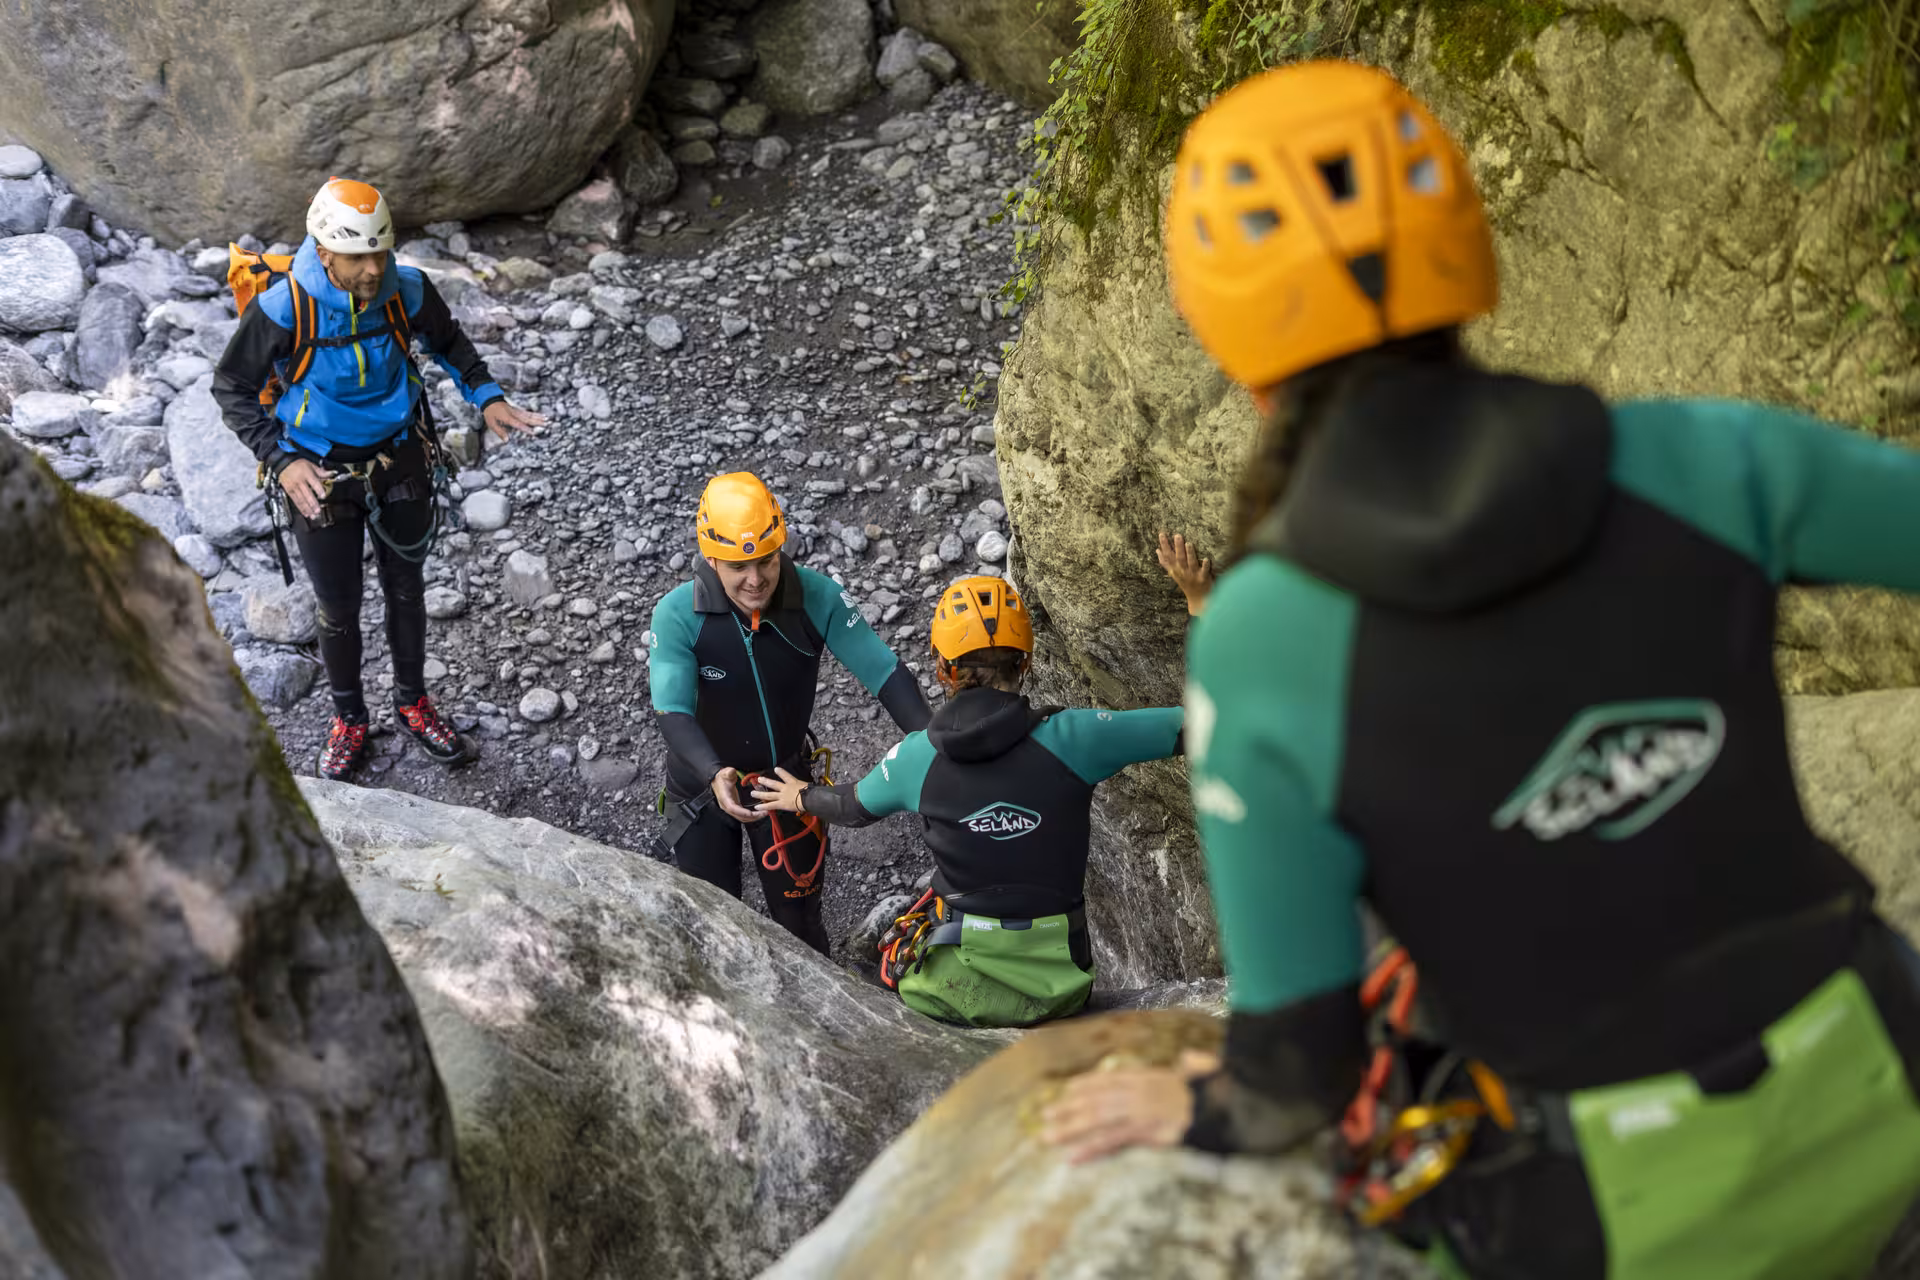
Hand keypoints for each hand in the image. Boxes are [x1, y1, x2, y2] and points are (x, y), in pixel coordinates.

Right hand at [278, 458, 331, 520]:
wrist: (282, 463)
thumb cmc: (297, 464)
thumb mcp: (310, 464)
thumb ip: (321, 471)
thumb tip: (332, 474)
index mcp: (306, 474)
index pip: (314, 482)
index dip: (319, 490)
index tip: (323, 496)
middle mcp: (299, 481)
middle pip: (307, 493)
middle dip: (313, 503)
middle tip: (318, 510)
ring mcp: (293, 487)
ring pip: (301, 499)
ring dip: (307, 508)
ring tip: (313, 515)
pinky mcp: (288, 491)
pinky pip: (295, 501)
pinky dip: (301, 508)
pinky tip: (305, 513)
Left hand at [483, 399, 547, 442]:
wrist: (490, 399)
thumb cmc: (490, 412)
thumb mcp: (491, 423)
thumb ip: (500, 432)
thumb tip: (507, 440)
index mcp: (508, 418)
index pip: (519, 424)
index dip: (526, 429)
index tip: (534, 433)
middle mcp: (514, 414)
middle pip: (527, 418)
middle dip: (537, 422)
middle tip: (546, 424)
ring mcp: (517, 411)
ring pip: (529, 415)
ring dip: (538, 417)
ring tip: (547, 419)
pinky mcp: (518, 409)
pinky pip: (528, 412)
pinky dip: (535, 414)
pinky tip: (541, 415)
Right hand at [710, 767, 763, 822]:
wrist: (717, 780)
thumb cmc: (721, 778)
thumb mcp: (726, 773)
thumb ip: (729, 772)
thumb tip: (732, 771)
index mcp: (725, 798)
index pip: (733, 808)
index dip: (742, 812)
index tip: (752, 813)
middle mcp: (727, 806)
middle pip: (739, 816)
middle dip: (752, 816)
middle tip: (764, 813)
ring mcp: (731, 808)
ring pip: (742, 817)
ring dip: (753, 817)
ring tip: (764, 813)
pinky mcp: (734, 807)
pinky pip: (743, 815)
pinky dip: (751, 815)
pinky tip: (758, 813)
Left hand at [750, 766, 809, 813]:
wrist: (809, 798)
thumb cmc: (812, 792)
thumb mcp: (811, 786)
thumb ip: (809, 787)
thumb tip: (817, 786)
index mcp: (794, 783)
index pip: (786, 776)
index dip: (781, 772)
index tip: (776, 769)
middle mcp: (786, 788)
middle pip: (774, 784)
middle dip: (766, 781)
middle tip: (759, 779)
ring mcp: (782, 796)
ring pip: (769, 794)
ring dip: (760, 794)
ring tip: (752, 793)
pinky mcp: (781, 804)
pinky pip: (770, 805)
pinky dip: (763, 806)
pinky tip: (756, 807)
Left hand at [1041, 1048, 1220, 1164]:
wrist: (1228, 1106)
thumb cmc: (1218, 1092)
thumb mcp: (1203, 1074)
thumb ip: (1192, 1067)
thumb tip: (1192, 1057)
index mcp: (1149, 1076)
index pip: (1110, 1079)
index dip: (1087, 1084)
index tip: (1068, 1090)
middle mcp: (1139, 1089)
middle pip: (1096, 1098)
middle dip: (1068, 1107)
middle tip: (1045, 1114)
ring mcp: (1140, 1110)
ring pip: (1097, 1118)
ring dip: (1070, 1128)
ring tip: (1047, 1137)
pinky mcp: (1144, 1131)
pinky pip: (1112, 1141)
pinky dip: (1090, 1149)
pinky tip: (1073, 1157)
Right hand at [1157, 532, 1213, 615]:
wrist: (1198, 599)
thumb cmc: (1186, 583)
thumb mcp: (1174, 573)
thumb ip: (1165, 562)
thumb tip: (1157, 550)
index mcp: (1175, 569)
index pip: (1168, 556)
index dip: (1164, 545)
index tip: (1162, 534)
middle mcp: (1183, 572)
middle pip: (1179, 558)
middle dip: (1177, 547)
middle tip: (1177, 535)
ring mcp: (1193, 575)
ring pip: (1191, 563)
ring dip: (1190, 554)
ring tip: (1189, 543)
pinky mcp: (1204, 579)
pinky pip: (1204, 571)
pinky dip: (1205, 566)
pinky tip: (1206, 559)